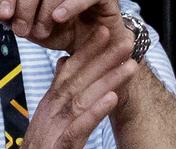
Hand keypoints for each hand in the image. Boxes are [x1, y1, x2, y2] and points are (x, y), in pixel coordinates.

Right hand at [0, 23, 134, 148]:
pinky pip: (81, 127)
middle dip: (101, 57)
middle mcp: (52, 115)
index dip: (88, 53)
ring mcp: (56, 131)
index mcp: (50, 111)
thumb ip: (59, 113)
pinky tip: (113, 98)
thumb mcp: (51, 136)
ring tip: (128, 63)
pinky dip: (97, 110)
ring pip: (83, 97)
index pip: (70, 75)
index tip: (105, 35)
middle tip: (122, 38)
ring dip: (107, 79)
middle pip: (78, 79)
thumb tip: (65, 92)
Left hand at [1, 0, 129, 53]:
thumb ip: (24, 24)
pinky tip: (58, 18)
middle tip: (21, 27)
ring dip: (44, 10)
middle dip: (24, 6)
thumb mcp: (43, 33)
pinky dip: (69, 6)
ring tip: (41, 29)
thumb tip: (5, 17)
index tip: (4, 15)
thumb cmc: (74, 39)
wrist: (104, 53)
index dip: (10, 0)